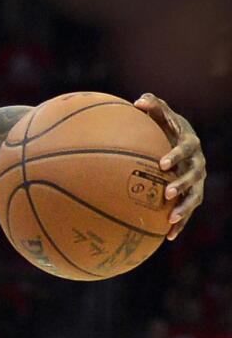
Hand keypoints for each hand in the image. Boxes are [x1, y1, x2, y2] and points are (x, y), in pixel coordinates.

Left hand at [135, 93, 205, 239]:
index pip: (186, 148)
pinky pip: (188, 211)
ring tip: (170, 218)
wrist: (180, 141)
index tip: (162, 162)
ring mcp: (197, 181)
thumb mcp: (161, 115)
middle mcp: (198, 163)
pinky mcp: (192, 195)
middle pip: (194, 175)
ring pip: (195, 196)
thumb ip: (153, 105)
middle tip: (168, 192)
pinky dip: (180, 224)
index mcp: (190, 144)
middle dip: (182, 184)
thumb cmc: (165, 126)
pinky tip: (168, 237)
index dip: (176, 155)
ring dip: (184, 207)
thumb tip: (138, 101)